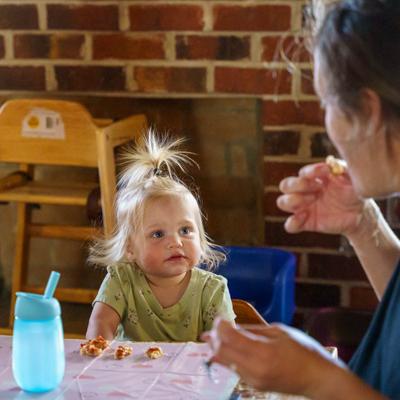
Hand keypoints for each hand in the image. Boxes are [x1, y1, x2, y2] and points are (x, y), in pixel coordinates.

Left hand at [205, 319, 344, 396]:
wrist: (318, 378)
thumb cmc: (303, 350)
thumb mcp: (278, 332)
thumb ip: (252, 330)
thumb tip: (231, 325)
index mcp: (263, 351)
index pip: (229, 338)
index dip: (219, 326)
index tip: (219, 318)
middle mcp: (255, 368)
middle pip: (221, 352)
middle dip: (213, 338)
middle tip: (213, 327)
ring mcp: (254, 380)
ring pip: (224, 362)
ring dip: (217, 348)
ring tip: (215, 336)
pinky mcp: (254, 386)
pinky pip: (234, 369)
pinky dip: (227, 357)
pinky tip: (228, 349)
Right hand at [277, 162, 363, 235]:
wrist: (360, 214)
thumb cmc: (354, 192)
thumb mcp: (353, 178)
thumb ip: (344, 168)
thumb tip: (332, 162)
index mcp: (314, 178)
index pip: (303, 172)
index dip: (311, 171)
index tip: (326, 171)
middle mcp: (304, 192)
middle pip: (285, 185)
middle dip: (298, 185)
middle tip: (317, 188)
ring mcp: (303, 208)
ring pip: (282, 202)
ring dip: (293, 201)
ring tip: (312, 201)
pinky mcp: (305, 223)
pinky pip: (289, 225)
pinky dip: (293, 222)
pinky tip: (305, 217)